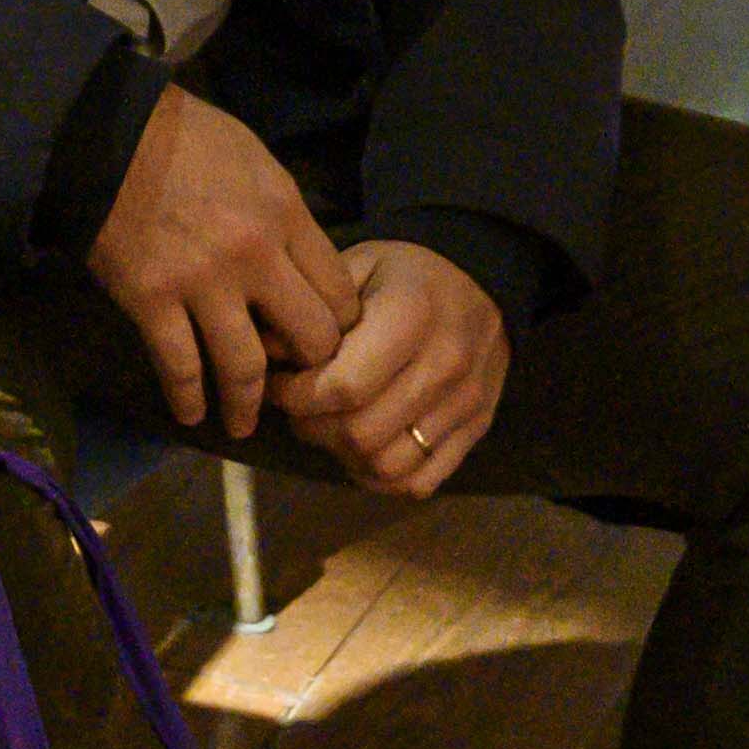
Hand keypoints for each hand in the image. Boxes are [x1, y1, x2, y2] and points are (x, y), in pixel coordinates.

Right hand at [83, 87, 358, 438]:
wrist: (109, 135)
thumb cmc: (187, 137)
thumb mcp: (258, 162)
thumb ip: (285, 217)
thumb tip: (301, 264)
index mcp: (285, 215)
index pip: (338, 293)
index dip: (339, 325)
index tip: (325, 339)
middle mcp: (255, 256)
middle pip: (309, 339)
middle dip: (309, 368)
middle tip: (297, 384)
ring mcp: (202, 283)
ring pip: (247, 369)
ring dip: (247, 406)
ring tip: (243, 424)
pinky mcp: (152, 302)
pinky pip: (180, 367)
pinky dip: (188, 398)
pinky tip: (191, 414)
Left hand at [269, 240, 507, 500]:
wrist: (483, 281)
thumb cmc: (407, 274)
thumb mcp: (358, 266)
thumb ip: (312, 309)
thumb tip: (266, 353)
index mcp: (412, 315)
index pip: (344, 387)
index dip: (297, 396)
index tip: (279, 383)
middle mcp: (445, 364)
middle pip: (362, 433)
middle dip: (313, 428)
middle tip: (298, 409)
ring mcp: (466, 403)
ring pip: (388, 466)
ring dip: (344, 457)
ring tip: (328, 428)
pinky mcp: (476, 429)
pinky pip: (419, 481)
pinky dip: (381, 478)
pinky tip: (362, 450)